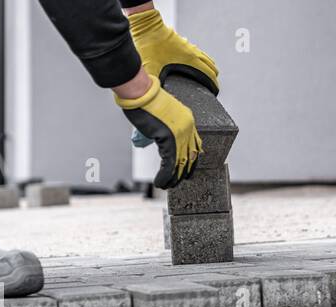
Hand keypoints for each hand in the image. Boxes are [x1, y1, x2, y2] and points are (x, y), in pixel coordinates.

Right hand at [115, 73, 201, 188]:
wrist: (140, 92)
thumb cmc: (144, 100)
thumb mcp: (160, 116)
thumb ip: (162, 129)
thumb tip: (153, 141)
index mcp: (188, 121)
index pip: (195, 146)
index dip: (191, 162)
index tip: (187, 172)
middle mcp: (188, 128)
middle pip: (190, 157)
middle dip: (183, 173)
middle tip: (176, 183)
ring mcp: (180, 134)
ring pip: (180, 163)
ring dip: (173, 178)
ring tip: (165, 186)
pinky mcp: (170, 139)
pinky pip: (170, 164)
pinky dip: (164, 176)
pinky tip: (159, 182)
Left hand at [126, 8, 218, 93]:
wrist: (146, 28)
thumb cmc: (150, 46)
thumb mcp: (152, 70)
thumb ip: (155, 85)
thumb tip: (155, 98)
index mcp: (190, 60)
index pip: (209, 73)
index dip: (213, 84)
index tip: (216, 91)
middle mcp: (192, 52)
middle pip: (210, 65)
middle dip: (213, 77)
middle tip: (213, 86)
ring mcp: (188, 46)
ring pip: (205, 57)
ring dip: (209, 67)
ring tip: (209, 76)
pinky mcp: (183, 42)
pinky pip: (197, 52)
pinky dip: (201, 59)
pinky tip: (196, 63)